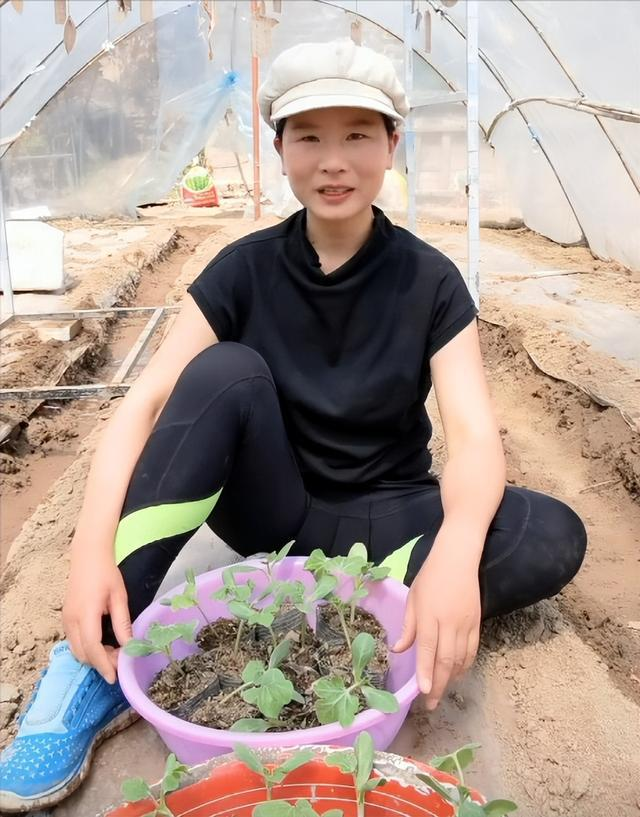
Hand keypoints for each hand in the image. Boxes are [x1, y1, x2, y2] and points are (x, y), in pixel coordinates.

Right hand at [63, 549, 131, 683]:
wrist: (87, 555)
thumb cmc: (106, 573)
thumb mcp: (119, 597)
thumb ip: (122, 623)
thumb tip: (129, 646)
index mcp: (86, 614)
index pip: (92, 648)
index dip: (103, 665)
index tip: (115, 677)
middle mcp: (71, 620)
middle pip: (82, 653)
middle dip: (100, 663)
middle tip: (120, 661)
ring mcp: (66, 619)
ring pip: (76, 649)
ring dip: (93, 656)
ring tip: (113, 652)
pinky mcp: (66, 617)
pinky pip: (74, 641)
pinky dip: (87, 648)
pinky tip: (102, 643)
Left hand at [392, 539, 480, 710]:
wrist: (458, 558)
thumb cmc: (430, 576)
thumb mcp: (412, 597)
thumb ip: (407, 625)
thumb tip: (399, 650)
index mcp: (429, 614)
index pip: (428, 648)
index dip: (426, 672)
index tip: (424, 691)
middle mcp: (448, 622)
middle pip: (445, 660)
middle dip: (439, 684)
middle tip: (432, 703)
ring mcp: (465, 623)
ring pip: (460, 658)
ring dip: (451, 678)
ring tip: (441, 691)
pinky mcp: (477, 622)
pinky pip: (472, 650)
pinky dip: (464, 665)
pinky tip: (456, 674)